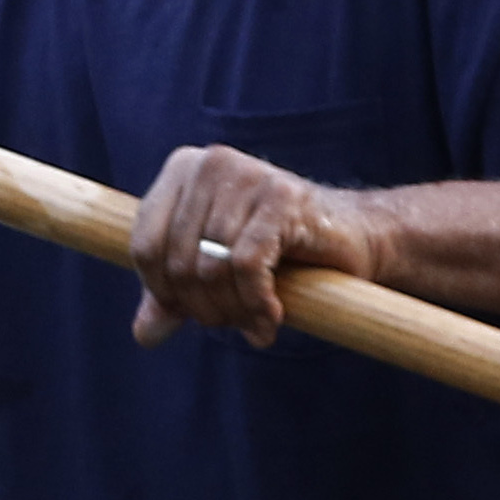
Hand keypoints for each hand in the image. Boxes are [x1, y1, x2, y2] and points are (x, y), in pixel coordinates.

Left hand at [128, 145, 388, 348]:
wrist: (354, 238)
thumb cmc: (280, 252)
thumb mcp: (215, 273)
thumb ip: (175, 297)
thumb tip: (145, 335)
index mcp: (183, 170)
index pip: (144, 246)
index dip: (164, 292)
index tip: (194, 314)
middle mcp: (211, 163)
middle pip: (179, 261)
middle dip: (204, 307)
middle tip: (236, 323)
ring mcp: (248, 174)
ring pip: (212, 267)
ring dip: (234, 311)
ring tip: (256, 323)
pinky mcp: (282, 196)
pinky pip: (247, 265)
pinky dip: (256, 303)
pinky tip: (271, 319)